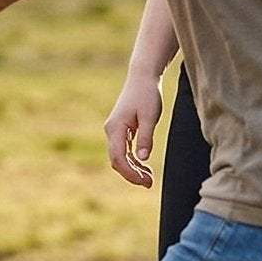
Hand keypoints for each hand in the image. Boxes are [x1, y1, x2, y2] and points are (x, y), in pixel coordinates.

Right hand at [104, 71, 162, 187]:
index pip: (118, 157)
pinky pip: (122, 149)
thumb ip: (146, 137)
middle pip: (116, 160)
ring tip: (148, 178)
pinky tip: (143, 165)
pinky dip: (132, 159)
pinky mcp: (120, 129)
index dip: (130, 172)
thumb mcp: (150, 116)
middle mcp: (111, 130)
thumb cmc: (147, 95)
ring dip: (132, 168)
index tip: (144, 181)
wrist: (142, 77)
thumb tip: (143, 158)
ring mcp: (114, 130)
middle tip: (149, 183)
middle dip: (131, 174)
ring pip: (119, 156)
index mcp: (115, 128)